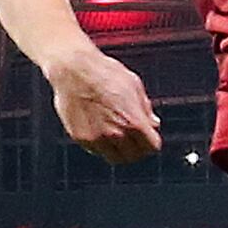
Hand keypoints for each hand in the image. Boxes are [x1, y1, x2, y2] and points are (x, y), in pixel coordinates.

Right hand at [46, 49, 162, 163]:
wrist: (73, 68)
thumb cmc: (104, 72)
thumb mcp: (133, 85)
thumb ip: (145, 109)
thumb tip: (154, 124)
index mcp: (133, 121)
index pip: (151, 148)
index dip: (150, 142)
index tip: (146, 137)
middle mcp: (116, 133)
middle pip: (133, 156)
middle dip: (136, 149)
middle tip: (131, 139)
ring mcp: (97, 138)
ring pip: (114, 158)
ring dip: (118, 150)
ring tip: (114, 134)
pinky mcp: (80, 138)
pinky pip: (96, 151)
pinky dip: (100, 145)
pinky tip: (98, 128)